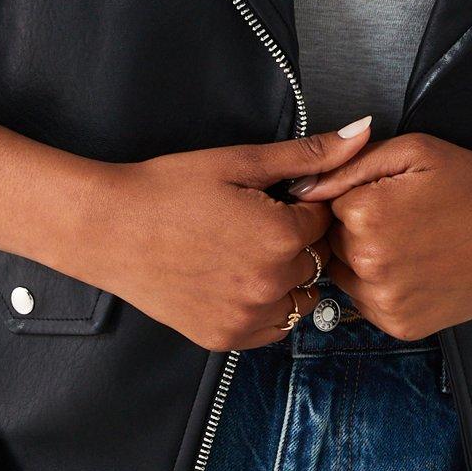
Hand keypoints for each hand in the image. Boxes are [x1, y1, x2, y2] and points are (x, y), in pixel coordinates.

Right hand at [72, 119, 373, 350]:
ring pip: (300, 298)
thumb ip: (307, 154)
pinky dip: (266, 306)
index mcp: (280, 236)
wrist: (109, 229)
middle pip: (314, 260)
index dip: (302, 205)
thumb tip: (363, 132)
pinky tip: (235, 278)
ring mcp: (247, 317)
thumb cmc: (168, 188)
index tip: (271, 199)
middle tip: (253, 223)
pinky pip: (272, 328)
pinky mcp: (225, 338)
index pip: (325, 221)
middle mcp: (270, 284)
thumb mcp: (239, 162)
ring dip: (286, 277)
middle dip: (296, 240)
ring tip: (244, 250)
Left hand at [289, 131, 471, 338]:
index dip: (354, 193)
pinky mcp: (401, 325)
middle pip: (331, 241)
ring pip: (345, 274)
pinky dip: (383, 287)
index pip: (324, 203)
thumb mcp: (412, 150)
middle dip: (354, 228)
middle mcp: (368, 263)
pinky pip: (368, 303)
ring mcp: (385, 300)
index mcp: (365, 214)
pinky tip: (416, 268)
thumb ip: (349, 164)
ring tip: (410, 242)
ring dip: (363, 260)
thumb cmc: (471, 183)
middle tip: (403, 217)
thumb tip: (301, 187)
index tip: (388, 193)